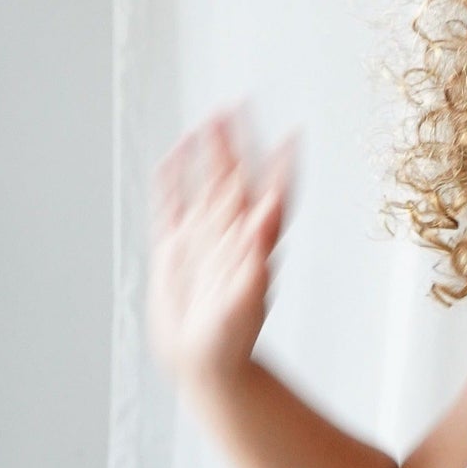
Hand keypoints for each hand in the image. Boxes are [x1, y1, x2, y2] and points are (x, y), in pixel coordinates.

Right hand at [147, 109, 296, 388]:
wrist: (205, 365)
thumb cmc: (231, 342)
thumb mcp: (246, 298)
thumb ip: (256, 258)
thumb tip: (268, 218)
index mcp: (253, 243)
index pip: (271, 193)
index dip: (283, 164)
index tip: (294, 131)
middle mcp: (231, 236)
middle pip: (236, 178)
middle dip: (239, 142)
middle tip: (239, 102)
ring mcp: (203, 241)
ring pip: (206, 185)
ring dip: (208, 153)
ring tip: (208, 118)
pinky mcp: (175, 252)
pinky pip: (173, 206)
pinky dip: (172, 180)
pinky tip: (172, 157)